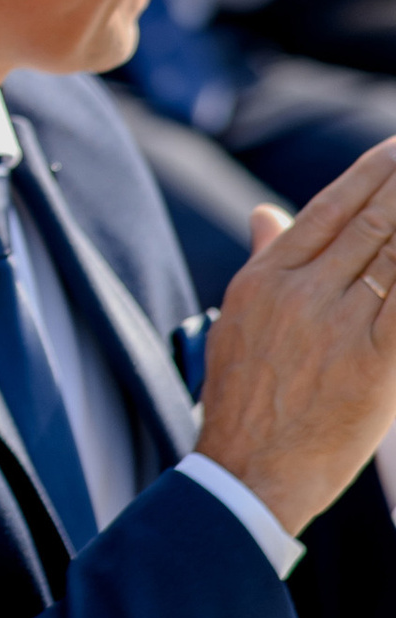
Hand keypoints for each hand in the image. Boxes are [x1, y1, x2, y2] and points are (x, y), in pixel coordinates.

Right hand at [198, 138, 395, 531]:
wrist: (247, 471)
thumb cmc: (244, 398)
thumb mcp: (239, 319)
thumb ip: (262, 259)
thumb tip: (263, 212)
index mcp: (266, 276)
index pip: (328, 206)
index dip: (370, 172)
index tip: (394, 146)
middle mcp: (300, 292)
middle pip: (370, 221)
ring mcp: (336, 326)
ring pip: (393, 254)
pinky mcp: (372, 363)